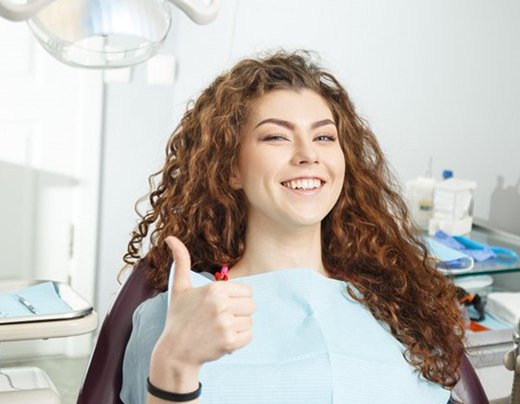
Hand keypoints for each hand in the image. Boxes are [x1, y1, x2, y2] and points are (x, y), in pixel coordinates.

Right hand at [151, 236, 255, 372]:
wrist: (175, 352)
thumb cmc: (178, 318)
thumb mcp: (179, 288)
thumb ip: (181, 261)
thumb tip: (170, 237)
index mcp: (214, 289)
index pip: (247, 290)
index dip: (236, 299)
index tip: (221, 306)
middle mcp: (221, 305)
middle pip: (252, 305)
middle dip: (239, 313)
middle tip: (220, 319)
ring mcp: (226, 324)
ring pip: (250, 321)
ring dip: (238, 327)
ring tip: (219, 329)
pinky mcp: (229, 342)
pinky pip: (249, 336)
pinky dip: (238, 340)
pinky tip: (222, 340)